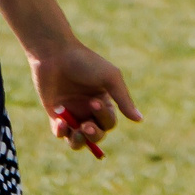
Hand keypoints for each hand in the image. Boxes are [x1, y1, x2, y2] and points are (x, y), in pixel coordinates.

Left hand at [26, 38, 142, 157]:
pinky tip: (61, 121)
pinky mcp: (55, 114)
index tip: (94, 102)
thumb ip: (124, 100)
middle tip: (86, 126)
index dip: (104, 118)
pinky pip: (60, 133)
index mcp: (103, 101)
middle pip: (96, 135)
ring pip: (78, 140)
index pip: (108, 122)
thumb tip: (139, 119)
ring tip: (77, 131)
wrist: (55, 53)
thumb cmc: (85, 62)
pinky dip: (61, 133)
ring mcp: (71, 113)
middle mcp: (87, 110)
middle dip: (94, 135)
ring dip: (79, 142)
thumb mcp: (110, 78)